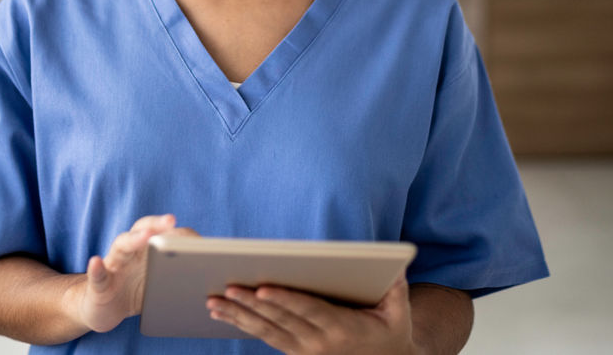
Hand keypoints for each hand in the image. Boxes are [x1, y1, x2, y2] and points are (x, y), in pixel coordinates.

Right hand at [69, 214, 197, 333]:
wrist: (105, 309)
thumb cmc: (136, 293)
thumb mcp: (159, 285)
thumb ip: (179, 276)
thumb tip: (213, 281)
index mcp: (146, 250)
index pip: (162, 233)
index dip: (177, 230)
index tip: (193, 231)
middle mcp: (129, 251)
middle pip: (143, 230)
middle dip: (157, 224)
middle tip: (171, 220)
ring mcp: (112, 265)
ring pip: (121, 245)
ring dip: (133, 239)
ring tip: (145, 235)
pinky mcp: (97, 284)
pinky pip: (97, 274)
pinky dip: (96, 268)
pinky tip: (96, 262)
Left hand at [207, 275, 416, 354]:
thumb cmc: (392, 331)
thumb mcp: (399, 311)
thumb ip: (395, 288)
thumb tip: (394, 265)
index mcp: (343, 329)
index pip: (309, 311)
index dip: (286, 300)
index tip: (263, 289)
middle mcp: (319, 344)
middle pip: (280, 321)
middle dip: (251, 304)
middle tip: (226, 289)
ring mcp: (305, 352)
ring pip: (266, 332)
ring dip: (238, 316)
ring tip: (213, 301)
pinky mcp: (295, 353)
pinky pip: (266, 337)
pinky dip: (243, 325)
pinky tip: (224, 313)